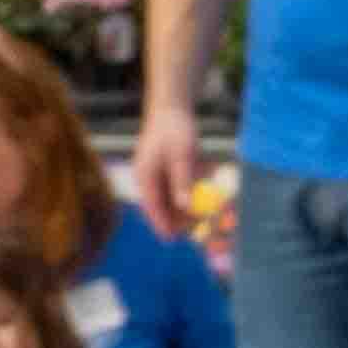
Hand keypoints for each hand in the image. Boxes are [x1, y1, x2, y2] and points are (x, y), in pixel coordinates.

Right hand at [129, 106, 207, 238]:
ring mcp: (156, 176)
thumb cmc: (175, 128)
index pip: (152, 207)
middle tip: (196, 228)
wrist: (172, 108)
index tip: (171, 240)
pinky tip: (201, 192)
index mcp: (145, 176)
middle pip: (161, 207)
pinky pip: (176, 191)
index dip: (161, 225)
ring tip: (203, 215)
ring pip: (170, 201)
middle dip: (177, 219)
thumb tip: (184, 206)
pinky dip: (187, 195)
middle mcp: (147, 179)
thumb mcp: (182, 154)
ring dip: (184, 209)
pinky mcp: (166, 173)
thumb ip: (182, 180)